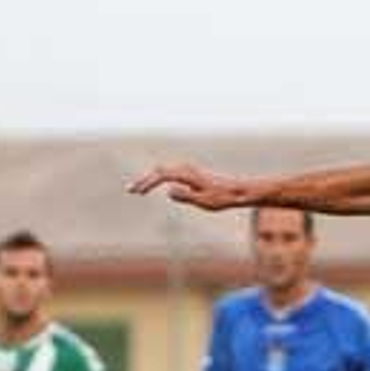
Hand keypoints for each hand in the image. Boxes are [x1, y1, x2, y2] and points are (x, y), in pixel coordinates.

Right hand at [127, 163, 251, 210]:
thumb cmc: (223, 198)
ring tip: (137, 190)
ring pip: (163, 171)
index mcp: (188, 174)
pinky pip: (170, 173)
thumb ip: (186, 196)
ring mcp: (189, 170)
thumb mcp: (205, 201)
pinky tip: (153, 185)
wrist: (239, 190)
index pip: (162, 175)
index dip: (148, 183)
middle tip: (130, 190)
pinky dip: (158, 178)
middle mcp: (187, 169)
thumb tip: (169, 191)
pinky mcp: (191, 174)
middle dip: (144, 180)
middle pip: (159, 171)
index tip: (138, 192)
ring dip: (149, 179)